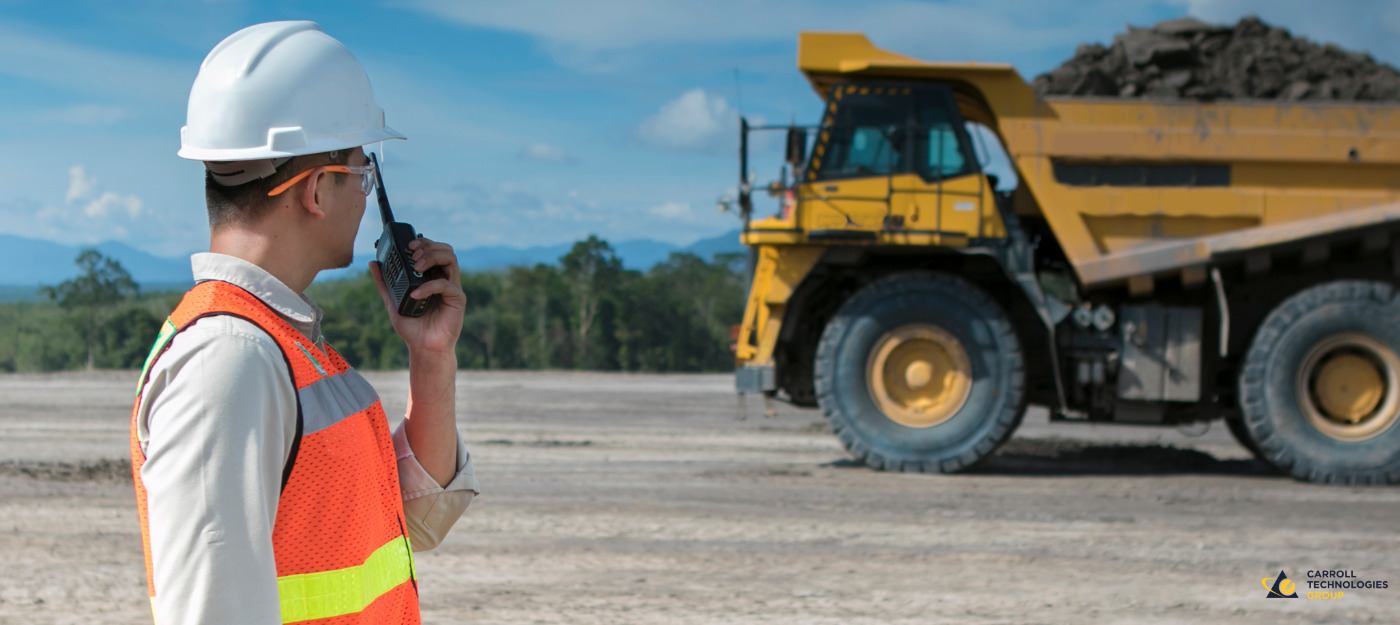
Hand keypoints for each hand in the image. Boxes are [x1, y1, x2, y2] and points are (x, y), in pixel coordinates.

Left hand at [369, 237, 465, 356]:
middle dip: (428, 246)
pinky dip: (429, 286)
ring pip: (451, 259)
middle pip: (445, 250)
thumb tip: (373, 263)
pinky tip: (415, 295)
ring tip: (416, 267)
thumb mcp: (392, 301)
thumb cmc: (412, 327)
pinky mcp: (457, 299)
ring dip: (432, 257)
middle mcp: (444, 279)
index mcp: (432, 277)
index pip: (434, 250)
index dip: (423, 242)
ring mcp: (452, 288)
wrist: (423, 348)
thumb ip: (384, 282)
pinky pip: (445, 284)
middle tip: (413, 253)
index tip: (408, 245)